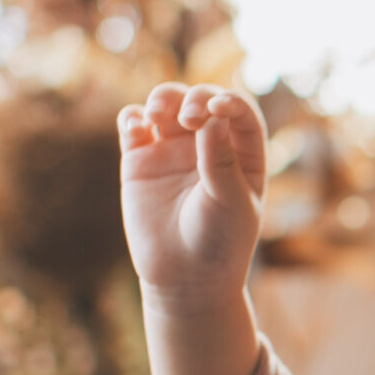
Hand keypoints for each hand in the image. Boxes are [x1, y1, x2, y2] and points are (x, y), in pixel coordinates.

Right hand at [119, 82, 267, 307]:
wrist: (184, 277)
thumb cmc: (219, 242)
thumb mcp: (230, 203)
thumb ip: (222, 162)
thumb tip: (213, 117)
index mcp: (243, 153)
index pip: (240, 113)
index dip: (230, 102)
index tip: (218, 108)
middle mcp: (209, 144)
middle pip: (201, 100)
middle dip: (194, 99)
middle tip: (189, 118)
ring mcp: (173, 150)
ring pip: (167, 104)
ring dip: (162, 98)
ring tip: (157, 114)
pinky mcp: (140, 160)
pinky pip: (133, 125)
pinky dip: (131, 117)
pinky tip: (136, 127)